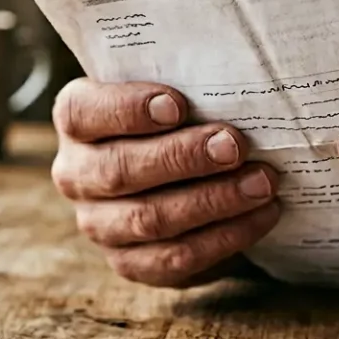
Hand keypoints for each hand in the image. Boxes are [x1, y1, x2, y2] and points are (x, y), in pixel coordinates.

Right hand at [51, 78, 280, 287]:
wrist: (182, 176)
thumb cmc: (178, 120)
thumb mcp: (172, 91)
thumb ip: (185, 81)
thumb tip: (235, 76)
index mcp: (76, 120)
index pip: (84, 113)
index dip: (128, 110)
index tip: (179, 105)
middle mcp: (77, 174)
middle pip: (120, 170)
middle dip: (183, 158)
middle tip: (235, 146)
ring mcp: (99, 224)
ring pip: (149, 218)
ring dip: (213, 201)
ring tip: (262, 183)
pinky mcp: (131, 263)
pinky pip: (175, 258)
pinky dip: (223, 238)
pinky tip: (260, 216)